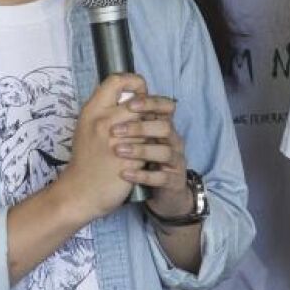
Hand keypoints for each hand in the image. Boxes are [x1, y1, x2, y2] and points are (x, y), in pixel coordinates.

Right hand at [57, 73, 145, 220]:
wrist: (79, 192)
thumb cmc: (86, 159)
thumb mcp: (88, 127)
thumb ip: (107, 111)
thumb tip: (136, 96)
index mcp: (92, 111)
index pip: (116, 80)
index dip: (135, 82)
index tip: (141, 94)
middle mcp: (103, 122)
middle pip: (140, 102)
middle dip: (153, 109)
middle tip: (154, 117)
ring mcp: (115, 140)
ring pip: (149, 125)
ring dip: (154, 131)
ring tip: (150, 138)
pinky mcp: (128, 159)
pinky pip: (150, 147)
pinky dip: (152, 149)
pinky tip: (148, 154)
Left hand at [112, 94, 191, 218]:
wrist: (162, 192)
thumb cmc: (147, 160)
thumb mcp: (141, 138)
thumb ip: (134, 120)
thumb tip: (115, 97)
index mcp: (165, 127)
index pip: (165, 107)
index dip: (150, 103)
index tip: (129, 104)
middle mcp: (173, 142)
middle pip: (166, 126)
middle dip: (140, 126)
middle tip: (115, 130)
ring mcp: (175, 162)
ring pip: (165, 151)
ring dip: (140, 150)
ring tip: (118, 151)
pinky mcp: (174, 181)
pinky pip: (161, 177)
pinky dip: (142, 175)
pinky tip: (124, 173)